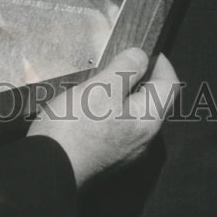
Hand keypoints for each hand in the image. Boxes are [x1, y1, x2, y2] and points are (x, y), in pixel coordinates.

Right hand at [26, 47, 178, 186]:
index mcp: (147, 121)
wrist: (47, 169)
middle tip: (119, 60)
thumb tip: (141, 56)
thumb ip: (125, 69)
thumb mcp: (101, 88)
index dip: (161, 62)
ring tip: (101, 79)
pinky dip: (112, 108)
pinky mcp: (108, 155)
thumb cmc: (74, 128)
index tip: (145, 48)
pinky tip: (90, 103)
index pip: (170, 85)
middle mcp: (143, 139)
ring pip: (135, 113)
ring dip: (124, 92)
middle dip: (142, 76)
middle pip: (154, 100)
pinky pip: (119, 125)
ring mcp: (126, 150)